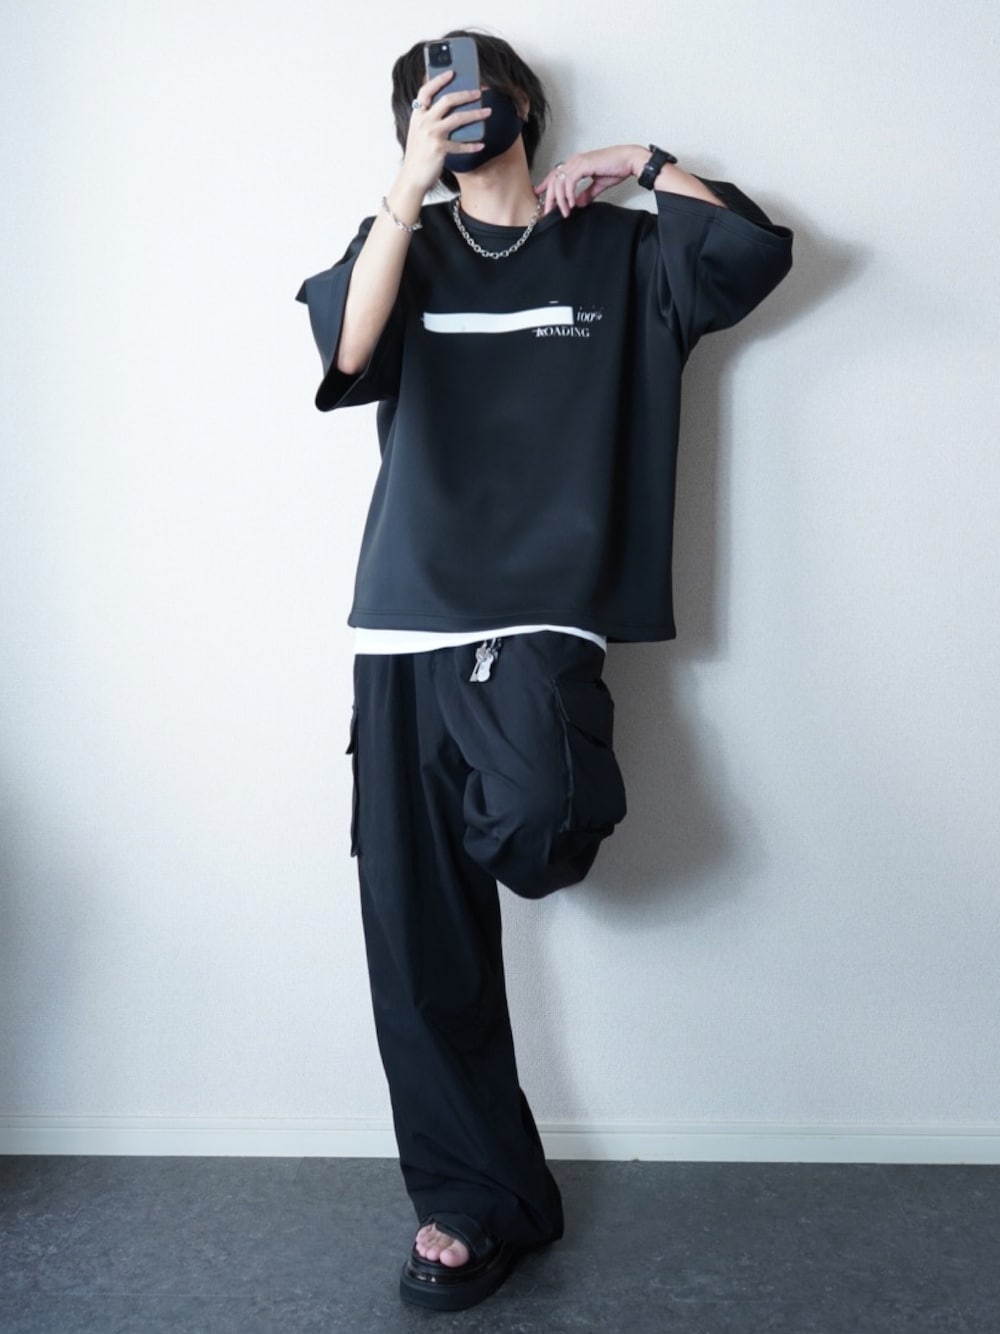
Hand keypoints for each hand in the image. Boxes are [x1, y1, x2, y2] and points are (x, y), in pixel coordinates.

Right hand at [400, 69, 492, 195]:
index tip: (452, 72)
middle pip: (447, 101)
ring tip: (487, 112)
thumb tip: (451, 107)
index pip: (426, 91)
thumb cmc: (418, 154)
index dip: (439, 80)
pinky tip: (481, 145)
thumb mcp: (419, 132)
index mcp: (417, 115)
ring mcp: (431, 134)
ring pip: (457, 119)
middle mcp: (423, 121)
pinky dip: (472, 145)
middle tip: (479, 92)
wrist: (411, 178)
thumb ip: (429, 118)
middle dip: (465, 94)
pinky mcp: (439, 149)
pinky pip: (460, 145)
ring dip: (475, 114)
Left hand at [534, 145, 639, 217]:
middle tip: (548, 213)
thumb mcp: (598, 184)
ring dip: (560, 200)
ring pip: (560, 182)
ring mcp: (578, 162)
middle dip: (549, 198)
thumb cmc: (617, 168)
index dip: (546, 186)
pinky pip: (570, 182)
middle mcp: (575, 161)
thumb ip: (587, 194)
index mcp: (576, 163)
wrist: (629, 160)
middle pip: (554, 179)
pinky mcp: (584, 165)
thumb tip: (579, 204)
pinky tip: (572, 204)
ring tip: (564, 212)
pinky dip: (569, 194)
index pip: (556, 175)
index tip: (539, 196)